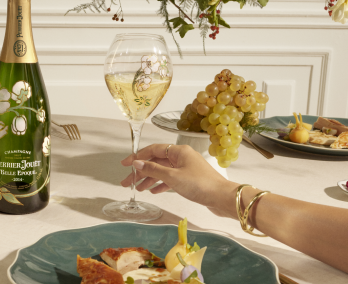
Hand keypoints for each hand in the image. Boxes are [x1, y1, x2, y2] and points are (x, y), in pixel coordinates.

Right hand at [120, 144, 238, 217]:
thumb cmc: (199, 185)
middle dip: (141, 171)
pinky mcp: (190, 180)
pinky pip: (170, 179)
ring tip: (138, 189)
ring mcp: (186, 168)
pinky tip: (153, 191)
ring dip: (149, 179)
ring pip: (163, 171)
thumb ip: (153, 169)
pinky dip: (161, 184)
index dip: (137, 157)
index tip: (124, 164)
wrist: (222, 198)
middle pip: (156, 161)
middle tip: (126, 181)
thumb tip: (136, 163)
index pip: (153, 150)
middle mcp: (182, 157)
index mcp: (178, 151)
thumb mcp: (173, 177)